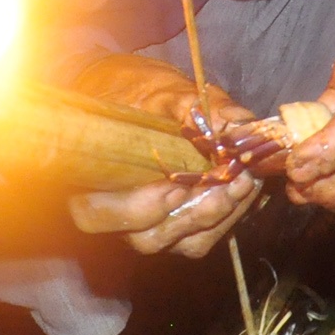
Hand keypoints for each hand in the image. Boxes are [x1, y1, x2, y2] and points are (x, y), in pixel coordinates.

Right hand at [65, 54, 261, 256]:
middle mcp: (114, 214)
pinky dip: (228, 217)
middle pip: (146, 237)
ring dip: (217, 217)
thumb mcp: (162, 91)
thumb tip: (237, 124)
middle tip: (228, 184)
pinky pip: (201, 236)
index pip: (97, 214)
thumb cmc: (138, 92)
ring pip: (180, 242)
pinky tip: (245, 188)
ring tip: (243, 182)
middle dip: (192, 214)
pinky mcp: (177, 226)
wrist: (139, 99)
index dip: (136, 210)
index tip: (174, 188)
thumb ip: (194, 108)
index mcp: (88, 179)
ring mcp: (148, 225)